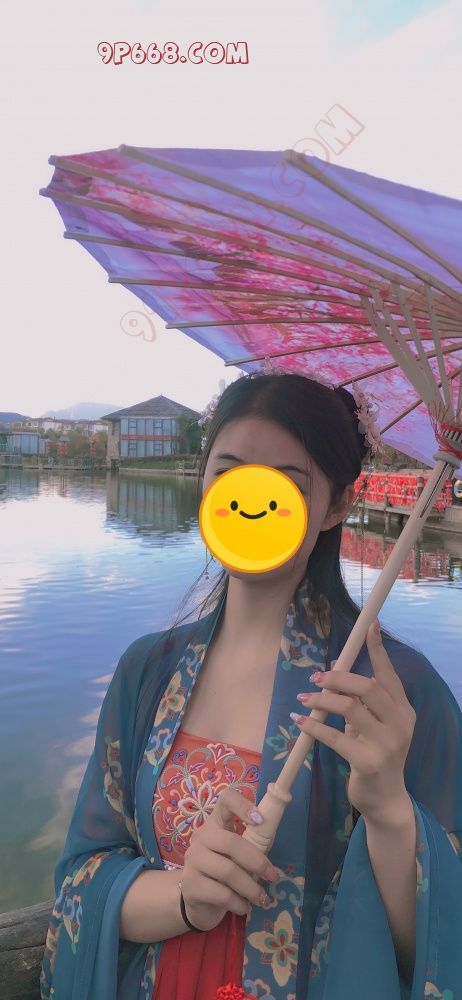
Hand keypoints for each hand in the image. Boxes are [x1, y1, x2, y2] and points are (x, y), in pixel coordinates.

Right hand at [180, 787, 279, 931]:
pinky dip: (239, 903)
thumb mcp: (239, 855)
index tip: (260, 820)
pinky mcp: (190, 885)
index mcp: (215, 823)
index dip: (243, 805)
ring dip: (251, 887)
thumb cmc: (224, 872)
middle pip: (231, 842)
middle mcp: (201, 837)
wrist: (197, 900)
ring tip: (263, 898)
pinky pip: (221, 894)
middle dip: (257, 861)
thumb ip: (255, 843)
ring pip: (228, 871)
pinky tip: (245, 907)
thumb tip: (273, 832)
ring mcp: (193, 861)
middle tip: (273, 876)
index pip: (225, 800)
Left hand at [290, 620, 416, 822]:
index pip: (390, 674)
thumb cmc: (377, 755)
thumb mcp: (376, 726)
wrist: (385, 798)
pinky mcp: (368, 762)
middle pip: (368, 687)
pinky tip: (300, 721)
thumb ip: (365, 703)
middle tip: (316, 678)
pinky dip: (314, 726)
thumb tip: (337, 673)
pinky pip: (335, 737)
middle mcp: (400, 723)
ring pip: (350, 708)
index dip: (378, 649)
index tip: (369, 626)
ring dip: (321, 700)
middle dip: (338, 677)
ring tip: (304, 700)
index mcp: (403, 710)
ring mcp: (386, 743)